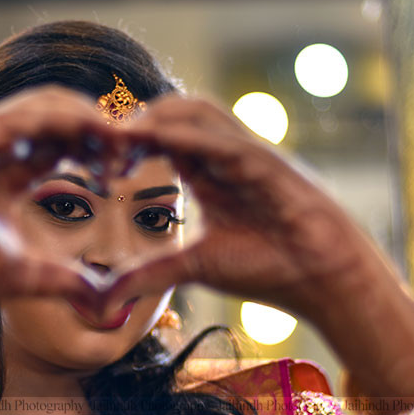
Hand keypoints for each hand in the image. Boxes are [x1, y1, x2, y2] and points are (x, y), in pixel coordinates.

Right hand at [0, 86, 122, 300]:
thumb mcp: (20, 274)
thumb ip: (61, 281)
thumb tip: (101, 298)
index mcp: (12, 172)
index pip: (63, 148)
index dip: (96, 153)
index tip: (124, 170)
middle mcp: (4, 146)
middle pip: (64, 121)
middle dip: (100, 131)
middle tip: (133, 148)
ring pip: (51, 106)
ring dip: (89, 117)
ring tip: (121, 136)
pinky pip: (30, 112)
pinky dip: (65, 115)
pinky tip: (94, 126)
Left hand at [101, 95, 380, 322]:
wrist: (321, 277)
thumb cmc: (268, 266)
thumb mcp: (194, 267)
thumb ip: (149, 275)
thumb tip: (104, 300)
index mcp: (208, 172)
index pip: (161, 138)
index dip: (127, 143)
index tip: (92, 159)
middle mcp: (225, 155)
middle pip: (174, 114)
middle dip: (134, 122)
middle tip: (96, 140)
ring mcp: (247, 153)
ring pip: (198, 113)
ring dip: (156, 119)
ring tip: (119, 134)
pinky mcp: (267, 162)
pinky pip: (223, 139)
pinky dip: (189, 136)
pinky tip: (156, 139)